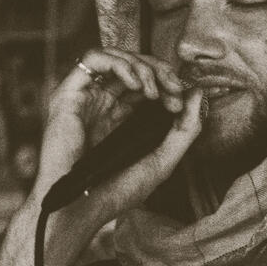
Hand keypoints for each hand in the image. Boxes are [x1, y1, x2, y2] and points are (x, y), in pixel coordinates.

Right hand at [37, 49, 204, 230]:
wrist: (81, 208)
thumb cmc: (116, 192)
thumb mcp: (162, 160)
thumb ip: (185, 130)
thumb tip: (198, 93)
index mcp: (119, 117)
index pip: (147, 83)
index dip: (168, 83)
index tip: (182, 101)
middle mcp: (101, 103)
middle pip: (134, 65)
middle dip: (161, 71)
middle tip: (175, 90)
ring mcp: (84, 97)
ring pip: (116, 56)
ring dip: (143, 66)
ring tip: (155, 90)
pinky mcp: (68, 94)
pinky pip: (93, 59)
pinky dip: (121, 64)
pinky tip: (137, 85)